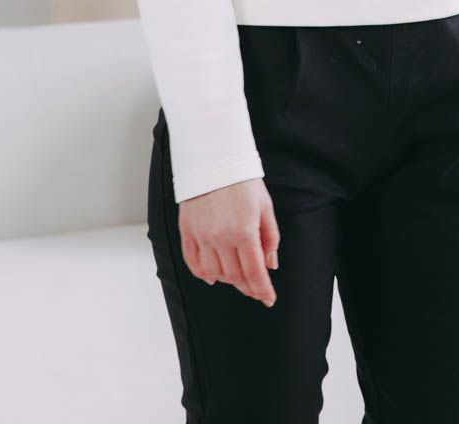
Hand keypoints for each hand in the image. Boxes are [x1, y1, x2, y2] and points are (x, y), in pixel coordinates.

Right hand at [176, 177, 280, 307]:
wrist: (213, 159)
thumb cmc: (243, 181)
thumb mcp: (265, 206)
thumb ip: (270, 238)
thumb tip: (270, 265)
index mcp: (244, 231)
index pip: (254, 273)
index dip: (263, 290)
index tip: (269, 299)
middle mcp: (221, 238)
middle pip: (235, 276)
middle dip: (248, 286)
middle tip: (256, 289)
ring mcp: (201, 236)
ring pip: (214, 273)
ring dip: (228, 280)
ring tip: (237, 277)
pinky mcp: (187, 231)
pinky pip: (193, 263)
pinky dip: (203, 274)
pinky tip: (212, 277)